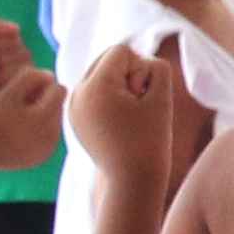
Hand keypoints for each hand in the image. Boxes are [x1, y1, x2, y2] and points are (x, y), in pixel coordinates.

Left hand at [0, 15, 36, 105]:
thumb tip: (17, 29)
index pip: (17, 40)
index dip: (3, 43)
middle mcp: (7, 70)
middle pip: (25, 52)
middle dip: (6, 57)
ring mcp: (15, 86)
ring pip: (29, 66)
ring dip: (6, 72)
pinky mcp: (22, 100)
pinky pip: (32, 82)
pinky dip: (13, 82)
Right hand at [0, 61, 66, 170]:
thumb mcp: (8, 94)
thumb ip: (30, 78)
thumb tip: (51, 75)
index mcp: (45, 118)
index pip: (59, 90)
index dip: (42, 85)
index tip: (23, 90)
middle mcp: (52, 136)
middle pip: (58, 107)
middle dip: (44, 101)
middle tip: (19, 103)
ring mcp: (48, 149)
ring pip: (54, 121)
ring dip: (41, 116)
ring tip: (17, 117)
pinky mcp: (42, 157)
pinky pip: (48, 137)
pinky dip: (38, 131)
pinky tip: (18, 130)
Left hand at [68, 37, 200, 187]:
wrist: (131, 181)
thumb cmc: (151, 140)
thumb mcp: (161, 97)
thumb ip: (156, 67)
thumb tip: (138, 61)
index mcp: (94, 86)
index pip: (121, 51)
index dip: (140, 70)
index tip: (142, 99)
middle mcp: (77, 93)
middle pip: (107, 59)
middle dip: (127, 75)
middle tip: (135, 106)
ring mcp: (72, 106)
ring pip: (100, 74)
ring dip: (118, 87)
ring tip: (127, 115)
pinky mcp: (74, 117)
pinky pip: (94, 92)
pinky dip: (108, 99)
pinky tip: (117, 123)